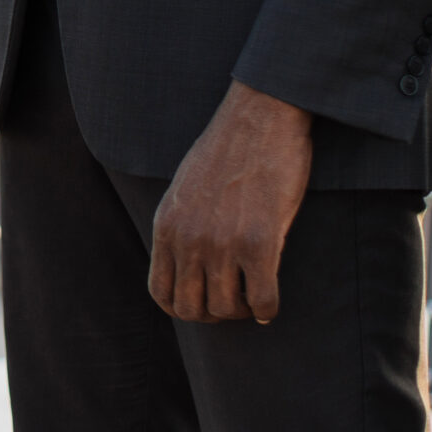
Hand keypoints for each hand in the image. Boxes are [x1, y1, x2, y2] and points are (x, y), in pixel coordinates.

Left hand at [148, 82, 313, 323]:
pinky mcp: (261, 243)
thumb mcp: (184, 189)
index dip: (183, 308)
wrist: (260, 116)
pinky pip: (263, 300)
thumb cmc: (228, 150)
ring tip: (254, 297)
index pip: (160, 293)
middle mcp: (188, 240)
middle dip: (214, 314)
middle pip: (192, 309)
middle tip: (234, 302)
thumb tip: (188, 263)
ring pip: (227, 309)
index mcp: (166, 226)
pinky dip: (268, 308)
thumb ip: (180, 226)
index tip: (204, 302)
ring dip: (243, 311)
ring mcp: (223, 244)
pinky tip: (271, 301)